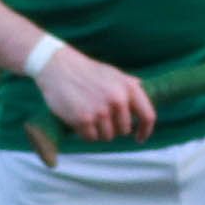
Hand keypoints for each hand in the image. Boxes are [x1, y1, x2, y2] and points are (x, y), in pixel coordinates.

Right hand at [37, 46, 155, 144]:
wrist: (57, 66)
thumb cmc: (86, 71)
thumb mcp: (113, 73)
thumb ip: (130, 84)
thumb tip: (144, 90)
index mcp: (129, 88)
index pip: (148, 116)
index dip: (145, 130)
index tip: (139, 138)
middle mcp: (118, 99)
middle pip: (124, 130)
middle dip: (114, 128)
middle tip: (100, 116)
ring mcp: (101, 110)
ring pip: (107, 136)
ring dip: (98, 131)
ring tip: (88, 113)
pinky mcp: (84, 119)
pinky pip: (91, 137)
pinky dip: (85, 132)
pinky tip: (79, 118)